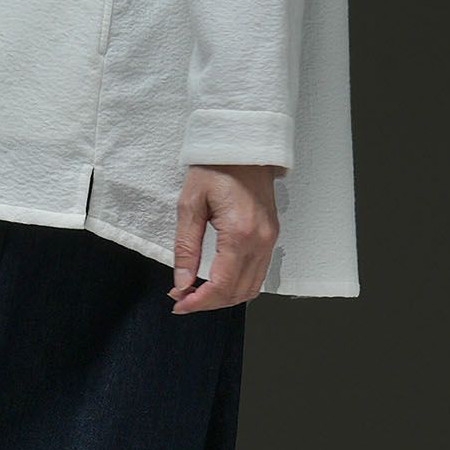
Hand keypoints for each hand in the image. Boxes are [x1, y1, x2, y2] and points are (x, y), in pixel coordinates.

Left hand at [167, 164, 280, 313]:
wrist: (243, 146)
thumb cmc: (215, 168)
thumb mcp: (190, 203)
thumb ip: (186, 246)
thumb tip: (182, 282)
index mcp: (239, 233)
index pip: (222, 285)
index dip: (199, 301)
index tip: (178, 303)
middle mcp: (260, 241)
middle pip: (238, 292)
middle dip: (209, 303)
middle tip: (182, 299)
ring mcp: (269, 240)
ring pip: (251, 288)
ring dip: (224, 297)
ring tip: (198, 292)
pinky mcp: (271, 236)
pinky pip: (258, 273)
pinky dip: (238, 284)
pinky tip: (217, 280)